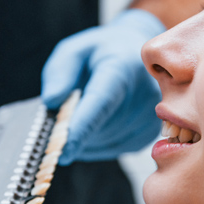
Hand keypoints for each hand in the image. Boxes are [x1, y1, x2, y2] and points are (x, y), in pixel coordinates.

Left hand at [41, 9, 164, 162]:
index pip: (100, 104)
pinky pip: (114, 149)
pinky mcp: (150, 133)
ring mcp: (152, 115)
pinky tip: (95, 124)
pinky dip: (97, 143)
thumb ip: (60, 71)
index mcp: (122, 67)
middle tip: (62, 113)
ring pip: (105, 143)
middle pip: (99, 128)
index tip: (61, 153)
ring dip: (85, 137)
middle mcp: (144, 93)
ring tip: (82, 112)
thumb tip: (51, 101)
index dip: (80, 130)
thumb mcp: (74, 50)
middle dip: (73, 129)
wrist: (136, 55)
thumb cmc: (100, 53)